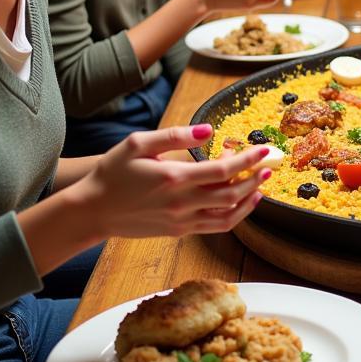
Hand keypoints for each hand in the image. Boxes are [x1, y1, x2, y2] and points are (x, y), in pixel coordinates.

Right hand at [73, 125, 270, 238]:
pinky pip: (215, 227)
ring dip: (249, 200)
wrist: (93, 210)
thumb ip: (175, 136)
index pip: (223, 170)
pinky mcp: (178, 231)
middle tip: (268, 164)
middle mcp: (181, 202)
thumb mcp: (139, 143)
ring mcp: (181, 220)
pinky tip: (242, 202)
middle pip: (231, 194)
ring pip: (227, 215)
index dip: (247, 159)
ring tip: (261, 184)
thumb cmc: (114, 172)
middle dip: (254, 178)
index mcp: (174, 178)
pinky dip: (235, 216)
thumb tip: (208, 130)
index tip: (263, 149)